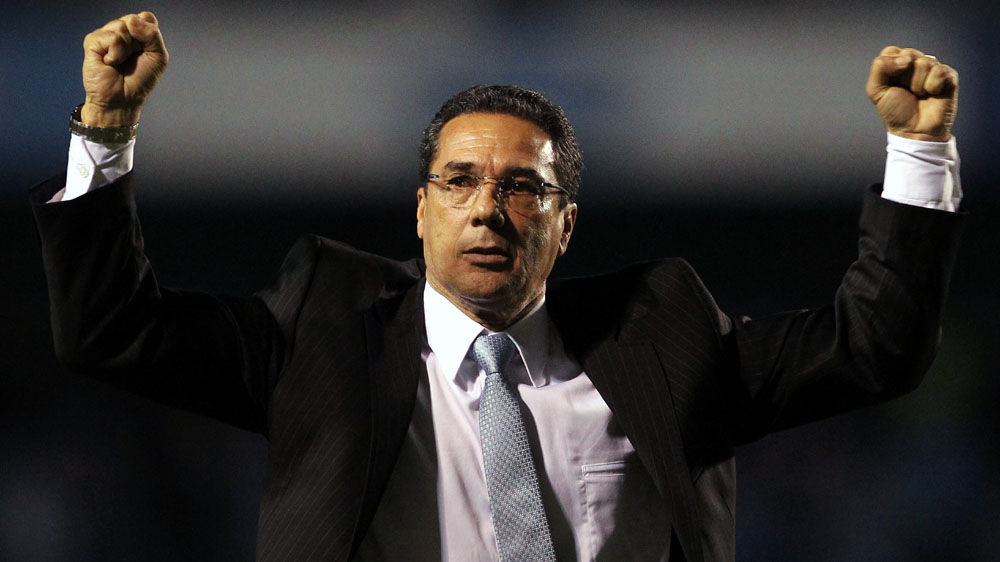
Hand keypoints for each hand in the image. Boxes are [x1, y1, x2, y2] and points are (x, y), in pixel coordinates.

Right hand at [80, 12, 167, 126]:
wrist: (122, 100)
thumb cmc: (139, 81)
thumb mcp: (158, 57)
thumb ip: (153, 35)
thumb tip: (132, 19)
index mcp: (137, 34)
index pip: (145, 17)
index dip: (149, 33)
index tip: (146, 51)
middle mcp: (120, 31)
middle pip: (133, 19)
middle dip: (139, 42)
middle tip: (132, 59)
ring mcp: (105, 35)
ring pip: (122, 27)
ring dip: (127, 49)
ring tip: (121, 62)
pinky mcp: (92, 42)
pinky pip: (111, 38)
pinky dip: (116, 53)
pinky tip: (110, 63)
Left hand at [866, 46, 957, 141]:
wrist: (914, 131)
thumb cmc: (895, 111)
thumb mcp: (876, 90)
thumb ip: (880, 68)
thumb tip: (905, 58)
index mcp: (896, 64)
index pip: (890, 51)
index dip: (889, 68)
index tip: (891, 84)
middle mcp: (915, 62)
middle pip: (908, 54)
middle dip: (903, 77)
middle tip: (906, 91)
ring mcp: (933, 67)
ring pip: (924, 62)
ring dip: (917, 84)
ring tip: (919, 95)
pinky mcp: (948, 75)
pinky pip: (939, 71)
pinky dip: (933, 86)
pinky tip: (932, 94)